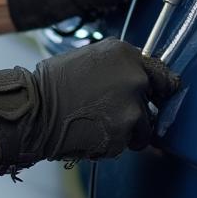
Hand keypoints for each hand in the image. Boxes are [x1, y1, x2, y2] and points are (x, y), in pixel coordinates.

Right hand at [0, 38, 180, 177]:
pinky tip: (91, 133)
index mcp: (126, 54)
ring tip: (97, 123)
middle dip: (139, 108)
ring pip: (143, 126)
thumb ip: (117, 66)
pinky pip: (126, 143)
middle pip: (154, 100)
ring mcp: (132, 107)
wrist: (34, 110)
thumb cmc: (53, 84)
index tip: (155, 95)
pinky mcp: (124, 134)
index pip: (162, 74)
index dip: (157, 87)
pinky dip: (112, 143)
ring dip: (127, 129)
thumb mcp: (89, 58)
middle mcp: (135, 78)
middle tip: (115, 112)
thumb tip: (135, 75)